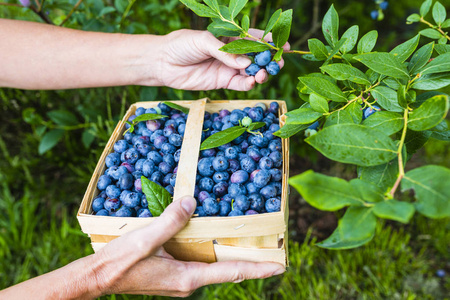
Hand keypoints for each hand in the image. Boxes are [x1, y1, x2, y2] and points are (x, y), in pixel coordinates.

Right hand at [91, 196, 284, 296]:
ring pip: (215, 267)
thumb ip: (171, 221)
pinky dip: (214, 254)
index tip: (280, 265)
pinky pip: (201, 263)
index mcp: (188, 277)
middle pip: (228, 271)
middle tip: (273, 251)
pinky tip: (214, 241)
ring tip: (252, 245)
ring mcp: (181, 279)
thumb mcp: (146, 239)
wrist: (98, 278)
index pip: (232, 272)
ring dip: (233, 257)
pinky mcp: (172, 274)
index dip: (258, 268)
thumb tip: (191, 202)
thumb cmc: (120, 263)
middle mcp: (189, 282)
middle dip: (251, 263)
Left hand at [153, 29, 289, 90]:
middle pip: (256, 57)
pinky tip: (251, 82)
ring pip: (250, 72)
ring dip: (260, 73)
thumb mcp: (203, 40)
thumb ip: (225, 52)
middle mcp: (232, 53)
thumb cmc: (181, 45)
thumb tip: (245, 64)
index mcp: (229, 37)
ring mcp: (228, 68)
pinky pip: (239, 84)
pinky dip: (248, 84)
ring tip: (263, 74)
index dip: (269, 41)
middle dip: (269, 60)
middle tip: (278, 63)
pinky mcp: (222, 82)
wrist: (163, 62)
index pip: (253, 38)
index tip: (283, 44)